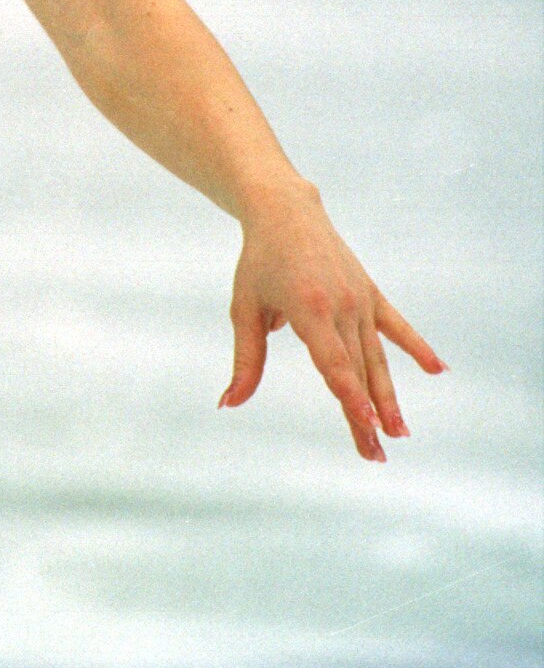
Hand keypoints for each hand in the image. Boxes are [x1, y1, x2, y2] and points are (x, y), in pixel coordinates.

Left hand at [221, 183, 445, 460]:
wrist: (286, 210)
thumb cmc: (259, 261)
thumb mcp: (245, 308)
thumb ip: (246, 360)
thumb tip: (229, 403)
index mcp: (309, 308)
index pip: (334, 363)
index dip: (350, 396)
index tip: (367, 425)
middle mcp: (341, 305)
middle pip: (357, 371)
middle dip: (367, 416)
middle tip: (376, 456)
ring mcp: (360, 298)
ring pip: (377, 357)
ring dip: (389, 397)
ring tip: (400, 433)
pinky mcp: (370, 292)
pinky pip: (397, 325)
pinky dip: (417, 347)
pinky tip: (439, 370)